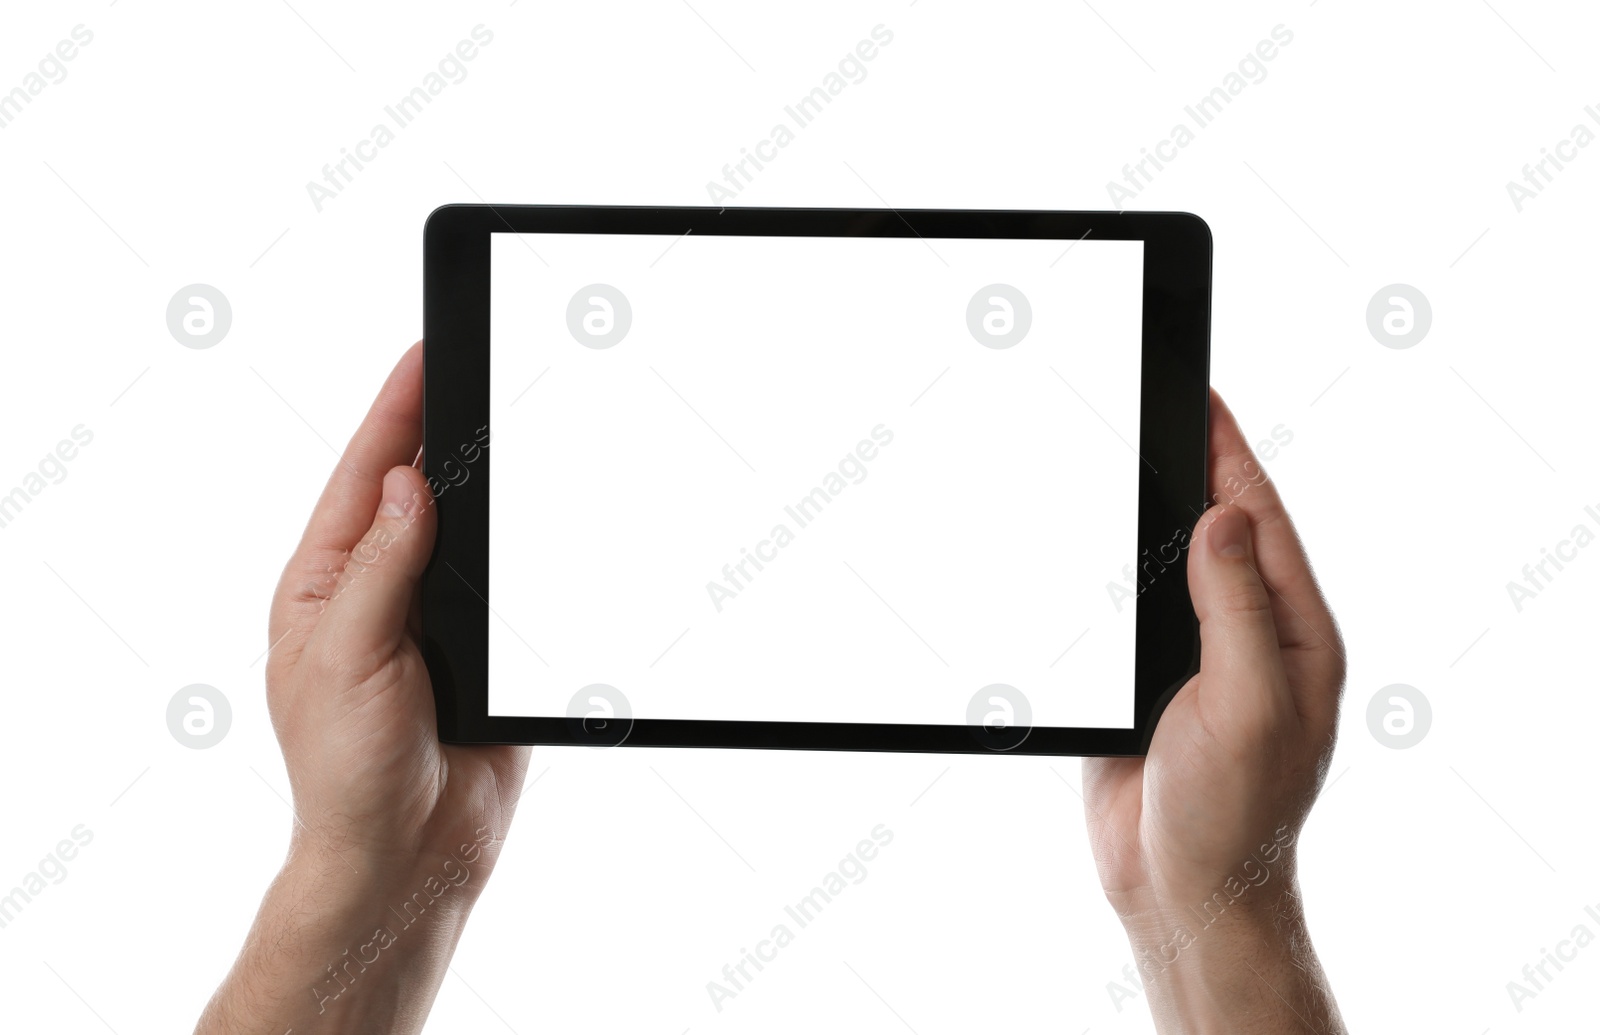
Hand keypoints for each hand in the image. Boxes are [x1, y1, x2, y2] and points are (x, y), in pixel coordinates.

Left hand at [197, 343, 529, 1032]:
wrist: (410, 854)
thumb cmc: (347, 771)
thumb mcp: (348, 657)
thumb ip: (381, 567)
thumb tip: (407, 485)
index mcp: (327, 584)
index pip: (366, 477)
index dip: (396, 412)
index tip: (426, 352)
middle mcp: (381, 591)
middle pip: (420, 489)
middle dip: (445, 428)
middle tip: (478, 364)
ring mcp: (436, 620)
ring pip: (472, 532)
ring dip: (492, 485)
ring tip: (514, 420)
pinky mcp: (488, 652)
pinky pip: (512, 585)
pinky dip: (528, 549)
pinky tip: (545, 516)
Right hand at [1083, 389, 1345, 1032]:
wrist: (1180, 889)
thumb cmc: (1231, 813)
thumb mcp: (1248, 704)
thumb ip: (1236, 607)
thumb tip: (1224, 517)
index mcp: (1293, 635)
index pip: (1260, 520)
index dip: (1231, 453)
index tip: (1202, 395)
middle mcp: (1251, 637)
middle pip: (1219, 529)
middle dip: (1191, 466)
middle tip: (1159, 403)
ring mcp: (1199, 658)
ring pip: (1171, 564)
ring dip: (1147, 513)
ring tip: (1126, 449)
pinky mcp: (1149, 681)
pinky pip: (1132, 608)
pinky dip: (1113, 568)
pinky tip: (1092, 538)